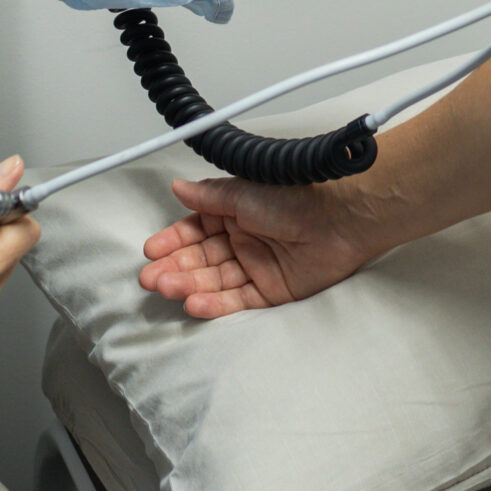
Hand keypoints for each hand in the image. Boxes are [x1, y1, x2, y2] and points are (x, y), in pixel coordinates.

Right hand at [139, 176, 386, 318]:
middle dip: (175, 268)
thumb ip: (208, 197)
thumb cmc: (296, 196)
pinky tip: (193, 302)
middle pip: (202, 259)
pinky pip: (237, 300)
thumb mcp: (242, 192)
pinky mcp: (272, 291)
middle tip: (151, 278)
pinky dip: (214, 303)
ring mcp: (257, 266)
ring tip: (167, 288)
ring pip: (215, 281)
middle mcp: (245, 239)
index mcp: (235, 213)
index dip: (173, 241)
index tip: (152, 251)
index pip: (195, 230)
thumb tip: (177, 187)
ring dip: (189, 285)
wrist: (339, 216)